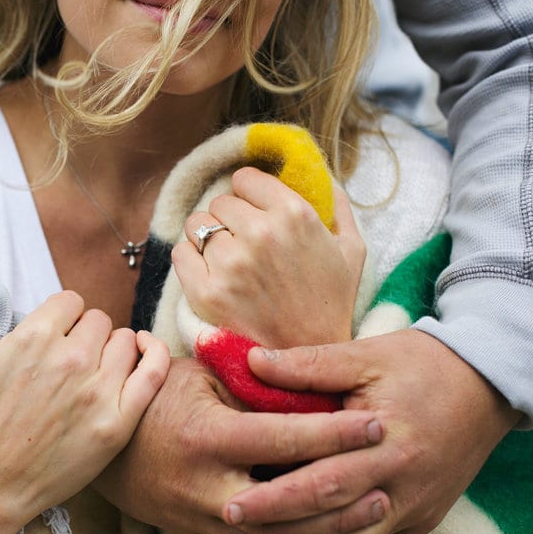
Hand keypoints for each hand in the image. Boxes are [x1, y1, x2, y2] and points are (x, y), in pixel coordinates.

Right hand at [0, 256, 169, 533]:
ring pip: (125, 341)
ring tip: (93, 369)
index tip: (52, 336)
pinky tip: (140, 354)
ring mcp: (98, 393)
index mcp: (33, 338)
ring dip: (111, 349)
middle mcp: (70, 360)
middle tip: (68, 359)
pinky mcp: (118, 423)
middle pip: (97, 320)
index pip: (69, 301)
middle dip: (83, 333)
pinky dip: (152, 354)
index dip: (60, 316)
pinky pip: (153, 370)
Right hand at [92, 356, 386, 533]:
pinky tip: (336, 532)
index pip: (287, 439)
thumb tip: (304, 390)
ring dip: (333, 526)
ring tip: (376, 507)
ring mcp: (205, 518)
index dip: (336, 432)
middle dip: (346, 492)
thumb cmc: (150, 401)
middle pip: (293, 502)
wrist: (100, 453)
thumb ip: (247, 388)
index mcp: (209, 438)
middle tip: (389, 473)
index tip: (377, 422)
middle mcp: (209, 486)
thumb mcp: (193, 379)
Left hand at [172, 168, 364, 348]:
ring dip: (207, 238)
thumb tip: (323, 177)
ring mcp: (230, 264)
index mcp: (294, 215)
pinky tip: (209, 273)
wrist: (308, 356)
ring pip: (197, 225)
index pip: (245, 178)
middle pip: (219, 202)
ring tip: (226, 259)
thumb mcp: (352, 249)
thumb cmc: (330, 303)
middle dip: (229, 218)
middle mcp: (260, 234)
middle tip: (243, 242)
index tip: (253, 211)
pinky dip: (189, 259)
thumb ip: (338, 206)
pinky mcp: (206, 291)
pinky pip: (180, 253)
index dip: (248, 194)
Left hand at [221, 329, 521, 533]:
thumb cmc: (419, 364)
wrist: (486, 385)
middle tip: (226, 532)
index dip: (275, 498)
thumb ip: (308, 364)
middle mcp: (402, 487)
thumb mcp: (365, 355)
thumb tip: (252, 362)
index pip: (324, 481)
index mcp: (388, 443)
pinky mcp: (420, 523)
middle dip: (275, 533)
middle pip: (332, 525)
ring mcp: (414, 511)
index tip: (230, 503)